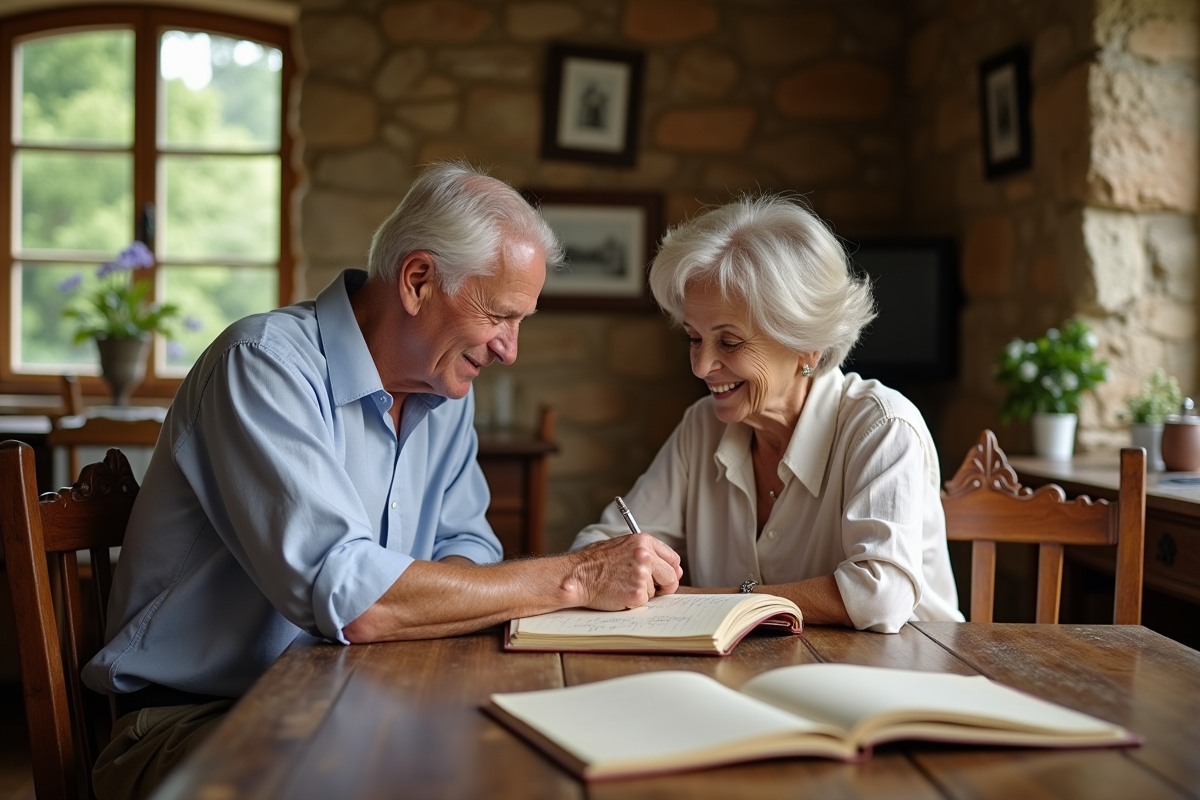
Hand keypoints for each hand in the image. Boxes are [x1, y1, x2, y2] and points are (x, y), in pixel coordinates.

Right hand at [564, 533, 681, 610]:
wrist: (576, 575)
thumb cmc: (595, 562)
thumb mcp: (623, 547)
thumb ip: (648, 554)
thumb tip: (676, 570)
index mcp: (643, 541)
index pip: (672, 559)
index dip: (670, 571)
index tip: (664, 578)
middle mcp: (645, 555)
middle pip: (671, 577)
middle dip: (663, 586)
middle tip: (646, 589)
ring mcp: (641, 575)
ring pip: (656, 592)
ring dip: (643, 593)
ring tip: (621, 586)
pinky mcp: (636, 593)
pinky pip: (644, 602)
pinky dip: (633, 602)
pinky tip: (618, 594)